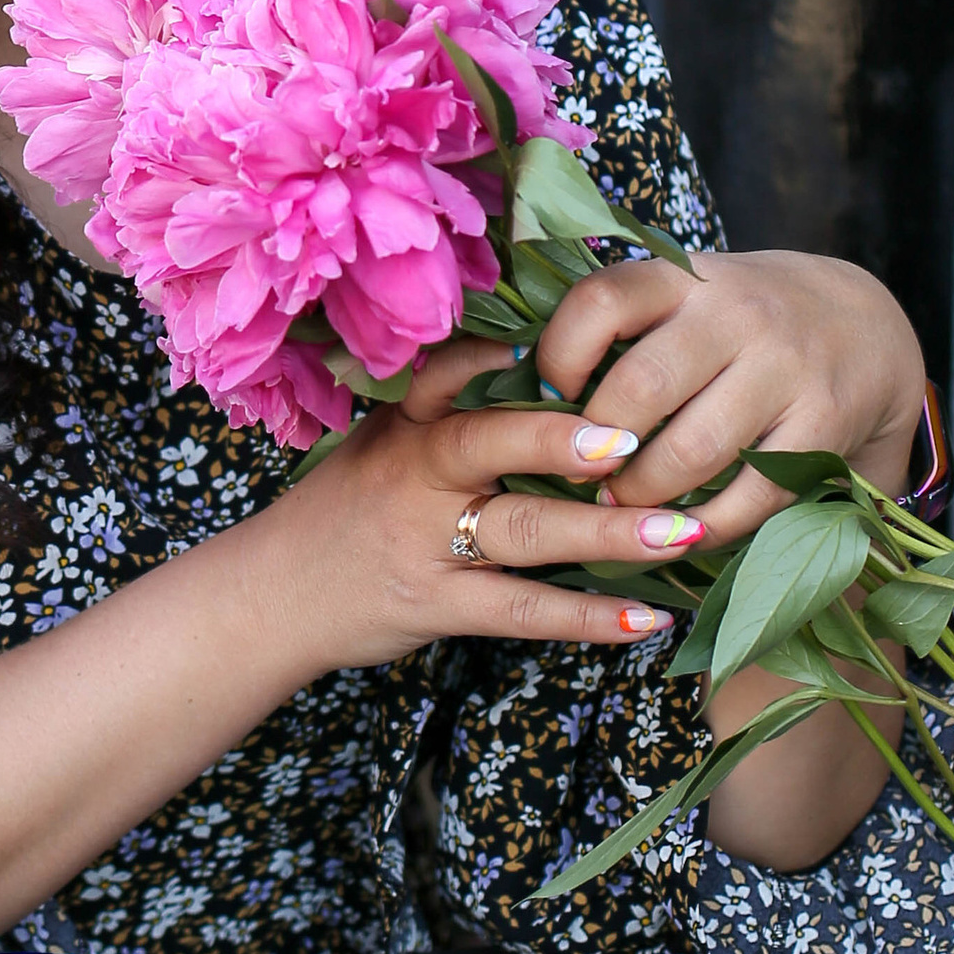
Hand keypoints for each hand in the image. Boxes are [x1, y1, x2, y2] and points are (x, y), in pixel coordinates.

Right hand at [246, 350, 708, 678]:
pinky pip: (521, 612)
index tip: (571, 335)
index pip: (451, 372)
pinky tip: (644, 617)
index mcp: (406, 424)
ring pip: (524, 532)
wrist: (271, 597)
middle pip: (493, 444)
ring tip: (682, 531)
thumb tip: (540, 368)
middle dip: (565, 439)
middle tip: (638, 438)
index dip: (505, 355)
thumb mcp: (378, 444)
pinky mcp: (436, 605)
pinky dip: (587, 617)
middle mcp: (415, 473)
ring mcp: (426, 542)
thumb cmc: (343, 512)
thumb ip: (446, 411)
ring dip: (608, 532)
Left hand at [533, 251, 922, 554]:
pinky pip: (749, 496)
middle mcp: (736, 313)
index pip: (600, 302)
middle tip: (570, 475)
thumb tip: (502, 373)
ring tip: (613, 508)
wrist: (861, 325)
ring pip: (690, 452)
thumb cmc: (733, 320)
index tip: (547, 396)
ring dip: (639, 496)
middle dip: (592, 447)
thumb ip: (611, 323)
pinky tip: (676, 532)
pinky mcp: (824, 426)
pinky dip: (703, 527)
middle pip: (639, 388)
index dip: (557, 357)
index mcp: (682, 274)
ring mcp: (785, 370)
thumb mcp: (680, 295)